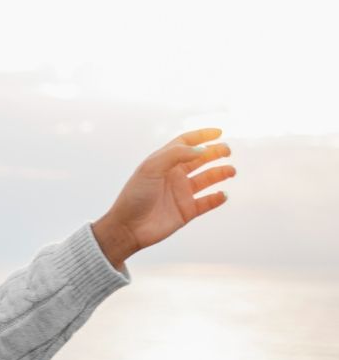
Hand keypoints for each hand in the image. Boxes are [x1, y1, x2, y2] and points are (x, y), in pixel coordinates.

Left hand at [92, 127, 235, 268]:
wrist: (127, 228)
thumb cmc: (135, 195)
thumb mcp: (151, 168)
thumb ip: (176, 154)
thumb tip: (202, 149)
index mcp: (163, 163)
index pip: (185, 143)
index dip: (202, 136)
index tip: (219, 132)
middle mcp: (174, 176)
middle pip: (200, 158)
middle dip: (216, 152)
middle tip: (227, 151)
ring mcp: (181, 193)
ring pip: (207, 179)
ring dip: (221, 173)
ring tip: (231, 171)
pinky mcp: (186, 211)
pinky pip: (207, 202)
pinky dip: (217, 198)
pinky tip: (223, 194)